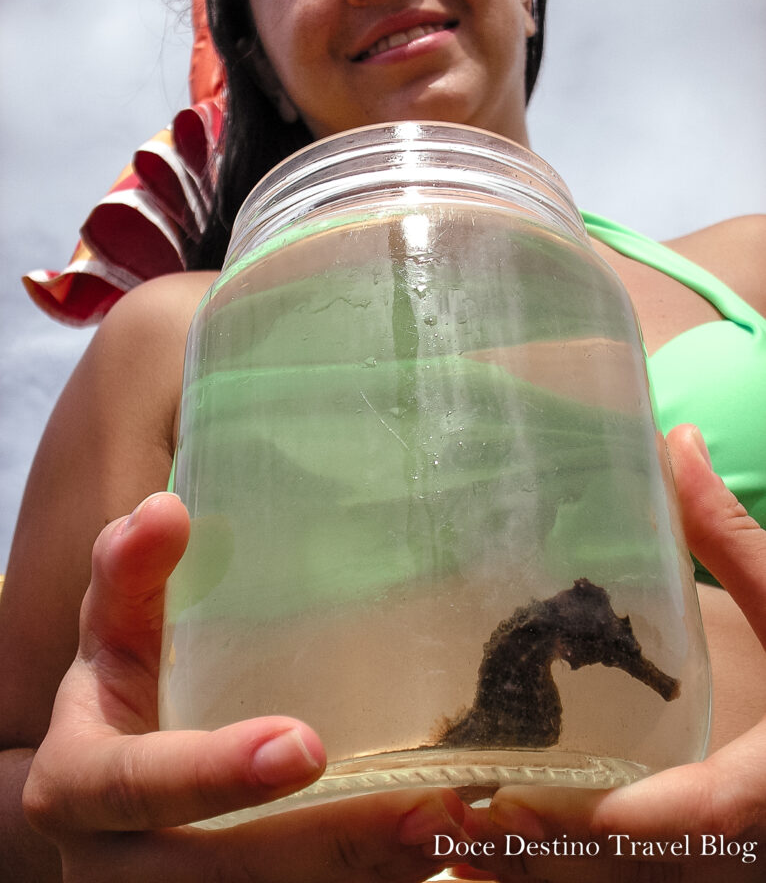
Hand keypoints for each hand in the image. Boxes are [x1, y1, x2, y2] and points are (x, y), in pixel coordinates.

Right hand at [22, 493, 469, 881]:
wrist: (106, 786)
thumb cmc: (121, 691)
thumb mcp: (114, 631)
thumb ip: (131, 573)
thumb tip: (166, 508)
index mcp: (79, 784)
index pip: (140, 786)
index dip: (215, 775)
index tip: (305, 747)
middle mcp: (113, 864)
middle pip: (215, 875)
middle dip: (322, 849)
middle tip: (419, 810)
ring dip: (359, 878)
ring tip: (443, 832)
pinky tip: (425, 857)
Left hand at [458, 423, 765, 881]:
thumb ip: (729, 534)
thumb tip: (676, 441)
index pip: (689, 819)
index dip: (598, 820)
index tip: (509, 799)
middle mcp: (751, 844)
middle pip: (636, 872)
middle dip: (539, 855)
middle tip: (446, 819)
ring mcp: (737, 865)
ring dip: (545, 875)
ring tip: (459, 842)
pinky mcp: (726, 865)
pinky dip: (573, 875)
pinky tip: (514, 856)